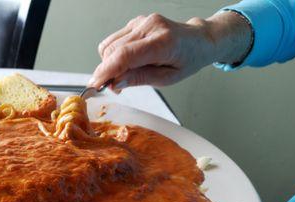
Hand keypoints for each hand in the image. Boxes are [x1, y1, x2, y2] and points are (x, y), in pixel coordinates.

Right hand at [89, 12, 251, 88]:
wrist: (198, 40)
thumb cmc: (186, 60)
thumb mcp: (167, 79)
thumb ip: (139, 79)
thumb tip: (115, 83)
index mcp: (162, 43)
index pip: (125, 56)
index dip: (106, 72)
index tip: (95, 86)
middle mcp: (150, 27)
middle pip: (113, 50)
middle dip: (106, 71)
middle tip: (113, 87)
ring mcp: (142, 21)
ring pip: (109, 45)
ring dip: (109, 64)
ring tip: (122, 75)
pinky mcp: (136, 22)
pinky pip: (114, 40)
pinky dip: (114, 55)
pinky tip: (125, 63)